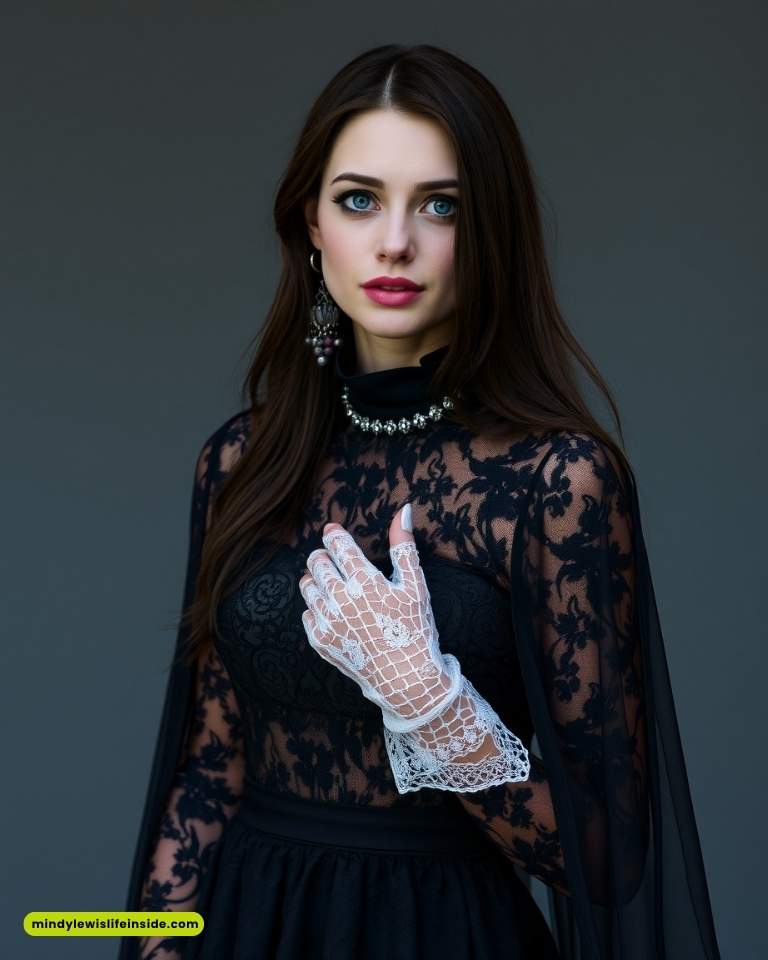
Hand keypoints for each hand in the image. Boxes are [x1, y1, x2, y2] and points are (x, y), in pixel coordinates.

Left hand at [299, 505, 461, 730]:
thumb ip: (404, 545)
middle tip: (335, 559)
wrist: (405, 677)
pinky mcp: (319, 639)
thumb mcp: (415, 584)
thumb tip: (403, 508)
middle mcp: (341, 599)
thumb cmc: (414, 627)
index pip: (337, 544)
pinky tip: (336, 611)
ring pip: (307, 585)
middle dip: (324, 555)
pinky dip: (317, 607)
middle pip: (316, 561)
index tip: (333, 531)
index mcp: (365, 581)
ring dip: (317, 578)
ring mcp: (327, 620)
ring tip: (334, 584)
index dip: (334, 534)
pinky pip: (307, 612)